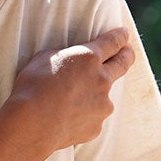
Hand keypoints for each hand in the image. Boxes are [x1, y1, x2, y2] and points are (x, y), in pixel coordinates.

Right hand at [1, 27, 135, 154]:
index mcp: (89, 58)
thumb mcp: (45, 58)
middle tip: (128, 52)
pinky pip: (93, 117)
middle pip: (122, 64)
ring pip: (104, 96)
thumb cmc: (33, 87)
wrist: (32, 124)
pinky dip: (84, 116)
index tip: (124, 34)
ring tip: (73, 99)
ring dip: (96, 93)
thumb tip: (71, 60)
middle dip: (127, 55)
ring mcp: (102, 105)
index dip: (120, 37)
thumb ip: (65, 56)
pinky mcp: (97, 126)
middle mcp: (102, 80)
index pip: (113, 42)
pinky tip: (67, 118)